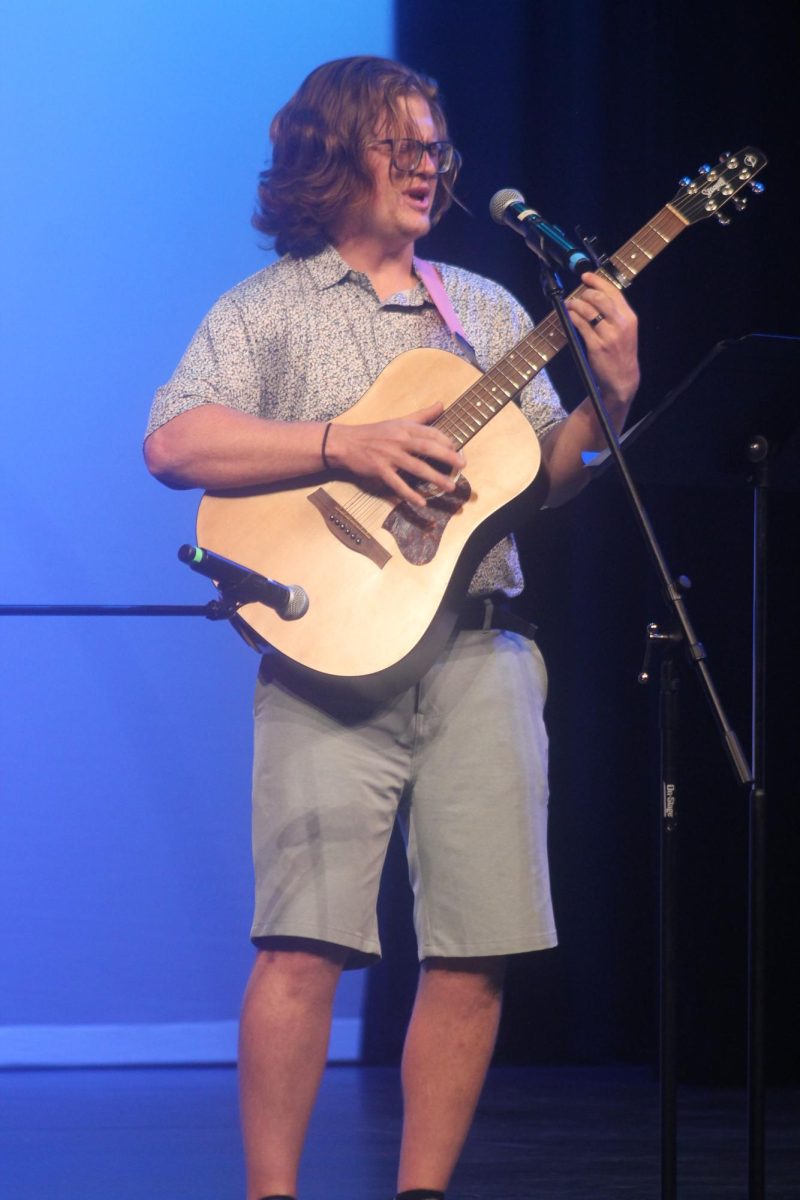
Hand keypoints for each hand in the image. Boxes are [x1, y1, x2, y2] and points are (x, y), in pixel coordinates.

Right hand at [324, 401, 465, 507]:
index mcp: (405, 427)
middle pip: (427, 448)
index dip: (445, 441)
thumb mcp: (398, 420)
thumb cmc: (374, 432)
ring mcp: (390, 456)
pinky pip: (397, 484)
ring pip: (416, 467)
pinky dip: (409, 494)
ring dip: (434, 477)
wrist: (345, 442)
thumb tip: (441, 404)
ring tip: (449, 487)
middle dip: (446, 457)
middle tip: (462, 465)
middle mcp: (399, 440)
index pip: (430, 433)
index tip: (457, 449)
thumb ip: (421, 415)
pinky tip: (422, 502)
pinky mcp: (380, 470)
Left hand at [566, 271, 639, 407]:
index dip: (597, 281)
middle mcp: (620, 324)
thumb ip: (615, 313)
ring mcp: (608, 336)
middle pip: (600, 299)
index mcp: (629, 317)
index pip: (613, 292)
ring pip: (589, 311)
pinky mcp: (596, 346)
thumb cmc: (621, 353)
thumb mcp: (625, 330)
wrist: (622, 378)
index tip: (586, 276)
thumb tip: (596, 295)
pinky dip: (573, 318)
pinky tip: (569, 315)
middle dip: (585, 293)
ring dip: (576, 304)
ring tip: (570, 304)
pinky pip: (581, 326)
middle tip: (578, 296)